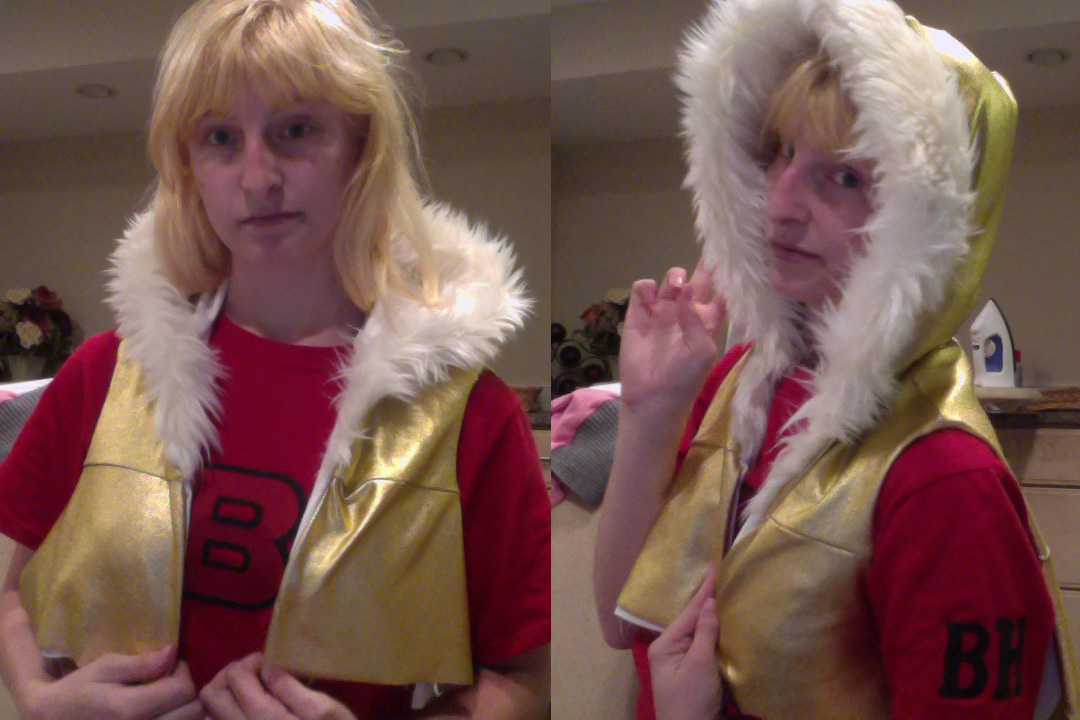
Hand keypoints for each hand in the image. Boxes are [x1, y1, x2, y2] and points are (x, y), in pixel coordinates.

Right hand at [21, 645, 202, 719]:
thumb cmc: (76, 693)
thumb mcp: (102, 669)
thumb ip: (139, 663)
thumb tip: (172, 651)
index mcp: (129, 710)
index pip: (183, 690)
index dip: (182, 673)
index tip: (169, 667)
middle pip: (192, 712)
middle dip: (185, 693)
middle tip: (168, 684)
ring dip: (183, 711)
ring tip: (163, 701)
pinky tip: (158, 714)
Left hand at [200, 652, 354, 719]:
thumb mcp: (324, 711)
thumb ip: (292, 689)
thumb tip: (267, 668)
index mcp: (264, 718)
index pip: (235, 676)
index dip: (251, 662)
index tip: (271, 664)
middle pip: (210, 695)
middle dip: (230, 676)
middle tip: (256, 675)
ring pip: (210, 714)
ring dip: (227, 697)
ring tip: (252, 694)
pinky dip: (228, 715)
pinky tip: (251, 713)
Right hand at [619, 260, 726, 412]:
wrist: (652, 398)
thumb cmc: (685, 378)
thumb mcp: (701, 350)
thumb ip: (696, 318)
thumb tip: (687, 289)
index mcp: (706, 322)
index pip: (719, 295)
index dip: (725, 280)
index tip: (732, 261)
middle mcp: (685, 313)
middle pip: (697, 281)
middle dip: (702, 267)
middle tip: (708, 253)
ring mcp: (660, 312)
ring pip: (670, 281)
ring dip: (674, 276)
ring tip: (676, 286)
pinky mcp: (638, 315)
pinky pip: (642, 290)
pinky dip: (646, 287)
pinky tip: (651, 296)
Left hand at [648, 563, 722, 719]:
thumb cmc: (691, 701)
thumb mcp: (699, 665)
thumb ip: (704, 633)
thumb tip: (709, 603)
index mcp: (665, 645)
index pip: (690, 611)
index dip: (705, 588)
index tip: (715, 565)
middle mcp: (670, 649)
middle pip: (692, 619)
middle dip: (707, 599)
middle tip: (721, 575)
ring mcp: (681, 662)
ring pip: (699, 631)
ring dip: (712, 615)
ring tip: (723, 592)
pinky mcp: (693, 673)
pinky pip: (704, 646)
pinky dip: (715, 633)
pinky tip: (724, 623)